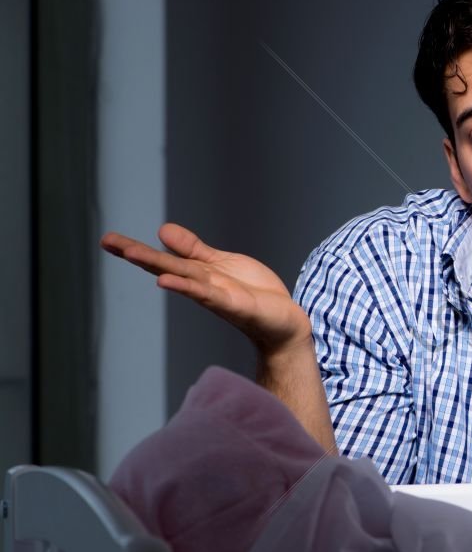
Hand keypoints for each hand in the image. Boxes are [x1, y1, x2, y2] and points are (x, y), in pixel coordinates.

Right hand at [100, 224, 311, 356]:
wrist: (284, 321)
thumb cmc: (253, 293)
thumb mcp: (221, 263)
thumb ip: (193, 250)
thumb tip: (162, 230)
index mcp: (199, 273)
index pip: (163, 258)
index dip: (136, 248)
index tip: (107, 239)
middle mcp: (202, 285)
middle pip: (166, 265)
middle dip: (138, 254)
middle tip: (107, 241)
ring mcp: (216, 295)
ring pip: (183, 277)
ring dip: (158, 266)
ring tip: (131, 253)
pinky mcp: (234, 305)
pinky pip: (207, 294)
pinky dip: (187, 287)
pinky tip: (166, 280)